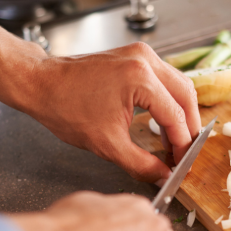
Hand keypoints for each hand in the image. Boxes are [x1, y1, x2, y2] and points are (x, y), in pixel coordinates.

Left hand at [21, 42, 200, 183]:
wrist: (41, 84)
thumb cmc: (65, 108)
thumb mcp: (107, 144)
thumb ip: (141, 164)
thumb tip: (162, 176)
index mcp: (141, 79)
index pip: (176, 117)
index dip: (182, 145)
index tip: (182, 164)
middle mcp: (145, 60)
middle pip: (186, 96)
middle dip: (189, 127)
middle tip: (184, 153)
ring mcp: (141, 54)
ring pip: (179, 85)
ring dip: (181, 113)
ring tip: (174, 141)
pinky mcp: (135, 55)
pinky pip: (164, 79)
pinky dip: (168, 100)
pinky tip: (162, 121)